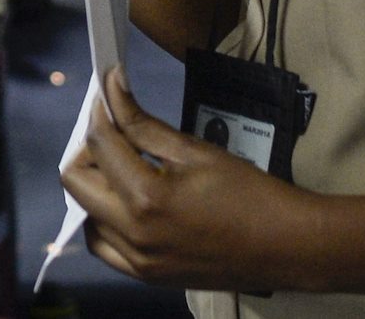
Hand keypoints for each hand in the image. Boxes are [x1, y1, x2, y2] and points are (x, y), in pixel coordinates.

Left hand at [64, 69, 309, 293]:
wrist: (287, 247)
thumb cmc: (250, 193)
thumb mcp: (195, 151)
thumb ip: (144, 123)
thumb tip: (113, 88)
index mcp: (146, 199)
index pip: (99, 144)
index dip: (99, 111)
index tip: (107, 92)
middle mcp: (133, 235)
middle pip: (76, 182)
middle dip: (88, 148)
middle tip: (112, 129)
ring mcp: (138, 261)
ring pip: (85, 216)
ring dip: (94, 185)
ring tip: (121, 164)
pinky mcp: (147, 276)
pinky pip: (104, 246)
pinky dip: (103, 220)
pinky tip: (126, 201)